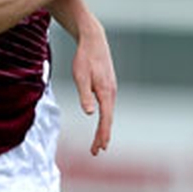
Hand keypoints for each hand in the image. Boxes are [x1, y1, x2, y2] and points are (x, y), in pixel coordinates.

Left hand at [72, 15, 116, 155]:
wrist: (93, 40)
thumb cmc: (85, 58)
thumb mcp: (81, 77)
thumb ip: (86, 95)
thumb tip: (90, 113)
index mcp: (106, 93)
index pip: (105, 119)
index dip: (102, 135)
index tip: (98, 149)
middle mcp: (111, 92)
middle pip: (108, 119)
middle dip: (103, 136)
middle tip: (96, 151)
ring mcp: (111, 88)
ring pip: (109, 112)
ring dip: (104, 127)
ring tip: (99, 140)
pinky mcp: (108, 84)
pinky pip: (108, 105)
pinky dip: (105, 116)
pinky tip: (102, 119)